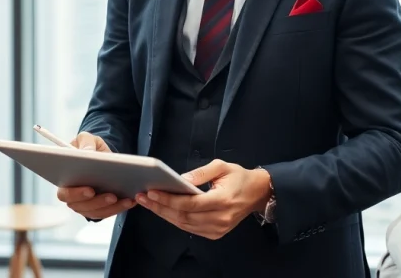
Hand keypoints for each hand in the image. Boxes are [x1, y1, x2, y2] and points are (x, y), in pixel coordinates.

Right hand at [55, 132, 134, 219]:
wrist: (101, 155)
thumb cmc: (89, 147)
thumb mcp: (87, 139)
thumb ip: (85, 143)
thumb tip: (86, 152)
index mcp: (65, 181)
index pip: (65, 193)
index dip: (76, 194)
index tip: (90, 190)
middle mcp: (73, 197)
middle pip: (82, 206)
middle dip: (98, 202)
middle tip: (112, 196)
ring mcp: (86, 204)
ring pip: (97, 212)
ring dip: (112, 207)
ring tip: (126, 199)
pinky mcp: (99, 208)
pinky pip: (108, 212)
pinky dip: (119, 208)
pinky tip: (131, 201)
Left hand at [135, 159, 271, 239]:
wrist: (257, 193)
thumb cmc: (239, 177)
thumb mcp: (222, 166)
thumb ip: (200, 173)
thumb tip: (179, 179)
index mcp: (223, 200)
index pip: (190, 204)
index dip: (169, 199)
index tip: (152, 191)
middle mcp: (220, 218)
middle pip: (183, 216)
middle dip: (160, 207)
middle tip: (143, 197)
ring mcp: (218, 228)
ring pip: (184, 224)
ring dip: (164, 214)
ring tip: (148, 203)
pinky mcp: (216, 233)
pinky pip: (190, 228)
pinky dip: (175, 220)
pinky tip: (163, 210)